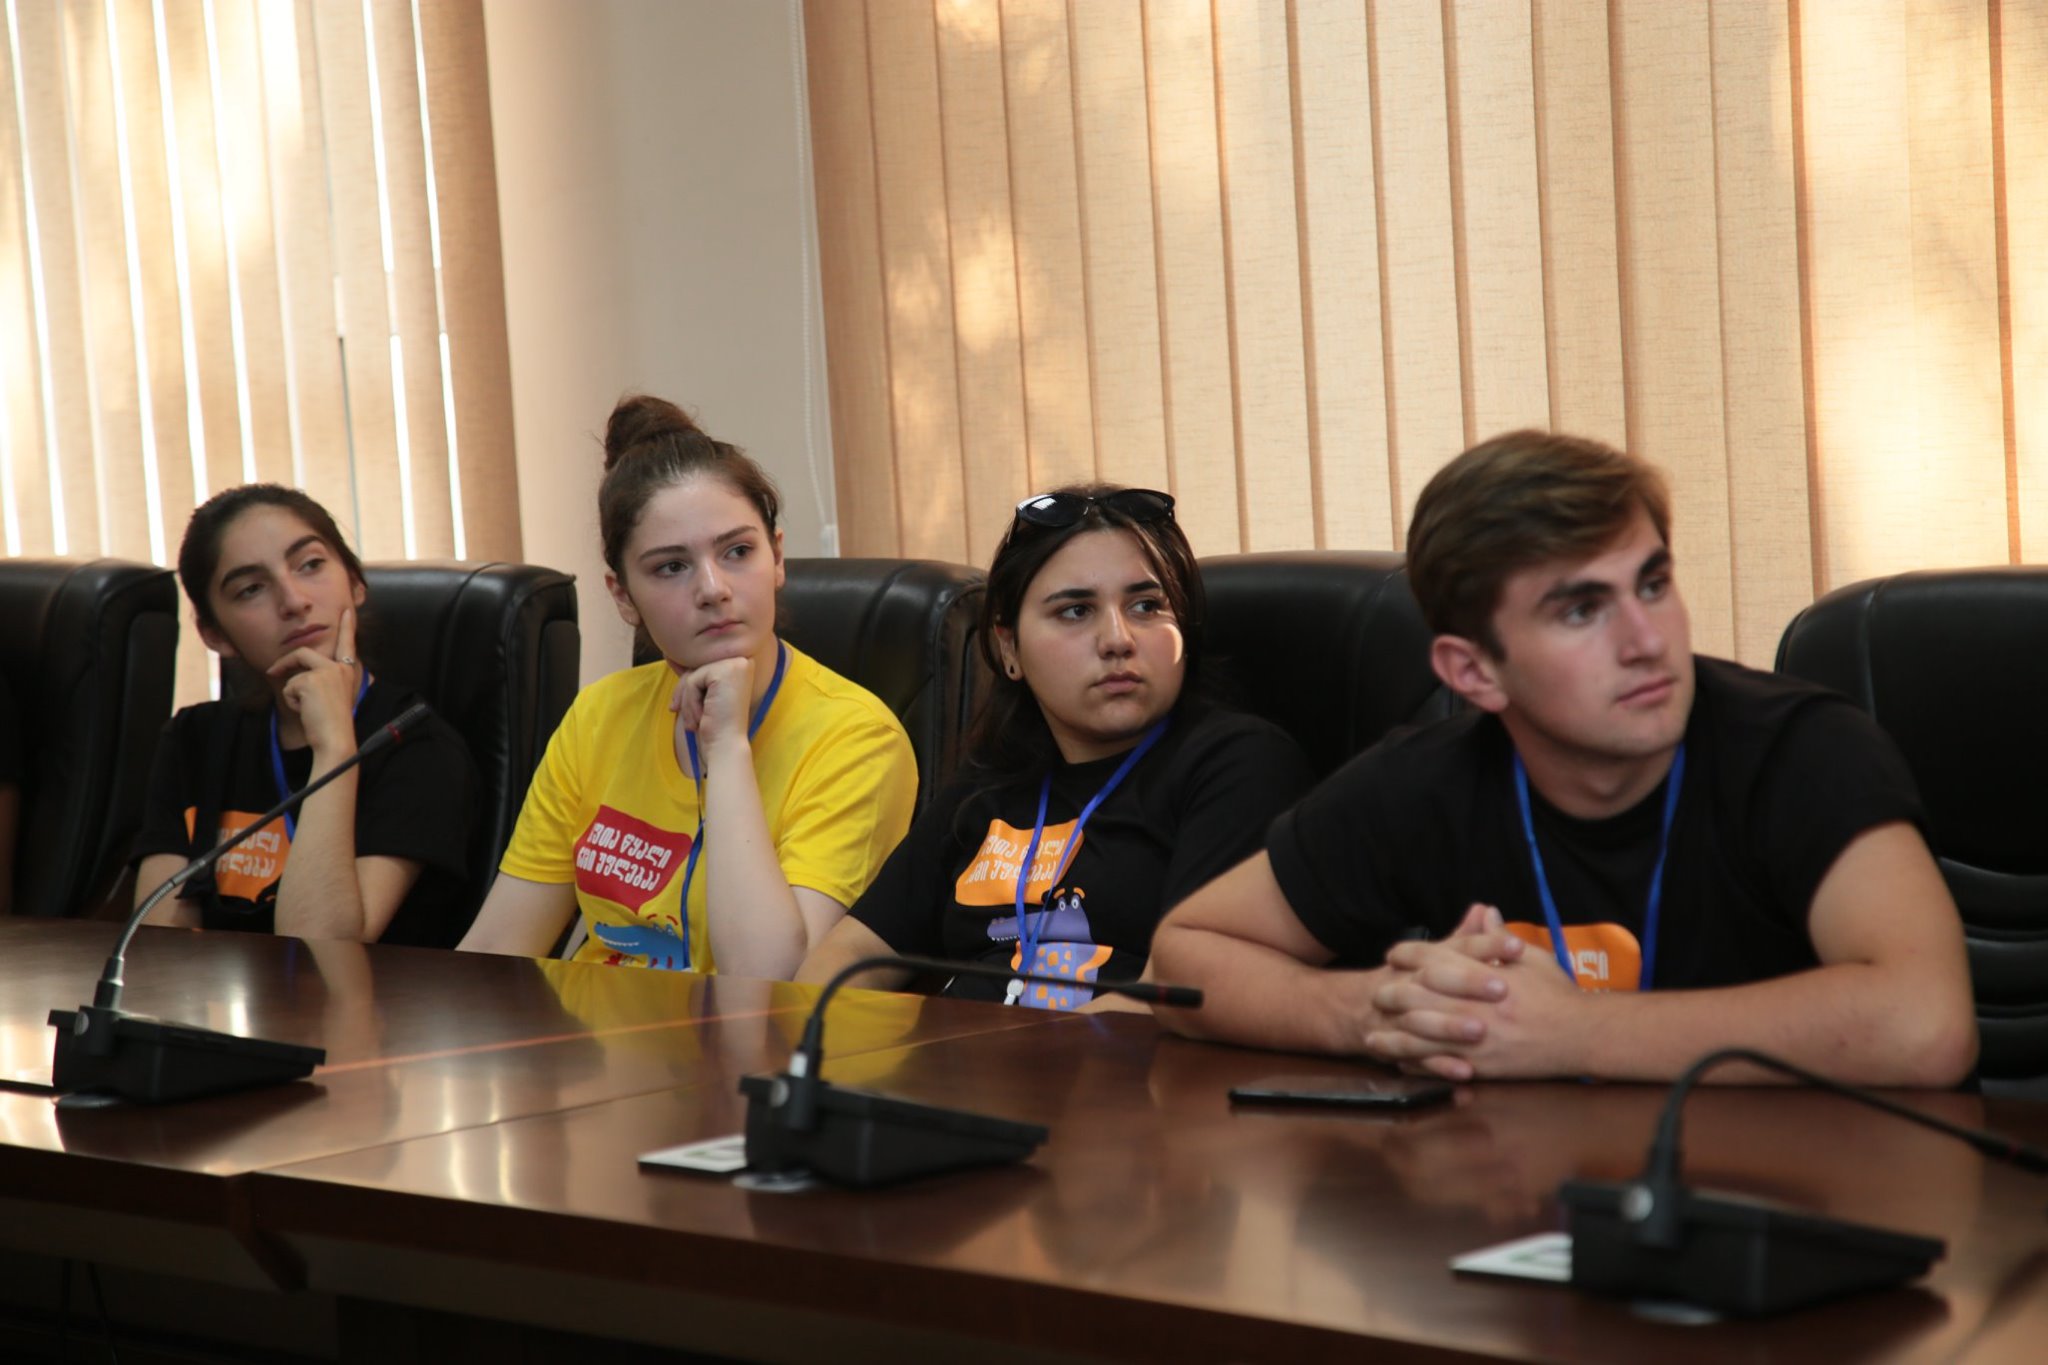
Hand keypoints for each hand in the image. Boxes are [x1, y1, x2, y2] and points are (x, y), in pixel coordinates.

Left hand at [269, 606, 361, 759]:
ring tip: (306, 709)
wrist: (335, 738)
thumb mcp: (332, 696)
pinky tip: (306, 711)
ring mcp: (326, 672)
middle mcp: (339, 667)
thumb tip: (299, 676)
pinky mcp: (311, 680)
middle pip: (303, 653)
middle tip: (271, 671)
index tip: (346, 610)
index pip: (347, 643)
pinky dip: (292, 701)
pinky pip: (290, 687)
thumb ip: (323, 681)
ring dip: (292, 693)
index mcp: (347, 670)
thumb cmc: (333, 723)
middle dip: (284, 663)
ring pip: (294, 674)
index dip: (346, 626)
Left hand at [669, 654, 754, 764]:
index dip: (688, 686)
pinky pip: (693, 680)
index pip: (702, 665)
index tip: (677, 705)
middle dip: (684, 692)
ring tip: (694, 720)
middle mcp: (742, 661)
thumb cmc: (714, 725)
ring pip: (693, 673)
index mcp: (740, 665)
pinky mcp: (725, 672)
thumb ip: (691, 673)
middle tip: (677, 711)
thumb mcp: (701, 693)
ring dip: (687, 699)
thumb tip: (669, 654)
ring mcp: (736, 665)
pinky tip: (701, 718)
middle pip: (697, 666)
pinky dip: (690, 702)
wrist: (726, 746)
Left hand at [1369, 925, 1592, 1080]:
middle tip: (1376, 993)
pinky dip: (1418, 1064)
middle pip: (1418, 998)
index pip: (1434, 959)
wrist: (1583, 1035)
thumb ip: (1499, 938)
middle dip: (1392, 994)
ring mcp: (1476, 1040)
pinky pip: (1440, 1067)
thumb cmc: (1558, 994)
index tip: (1393, 954)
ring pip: (1422, 1037)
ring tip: (1372, 1035)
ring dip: (1394, 1036)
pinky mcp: (1481, 1067)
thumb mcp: (1531, 958)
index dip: (1408, 954)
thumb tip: (1485, 911)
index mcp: (1484, 975)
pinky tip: (1402, 1061)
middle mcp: (1474, 1006)